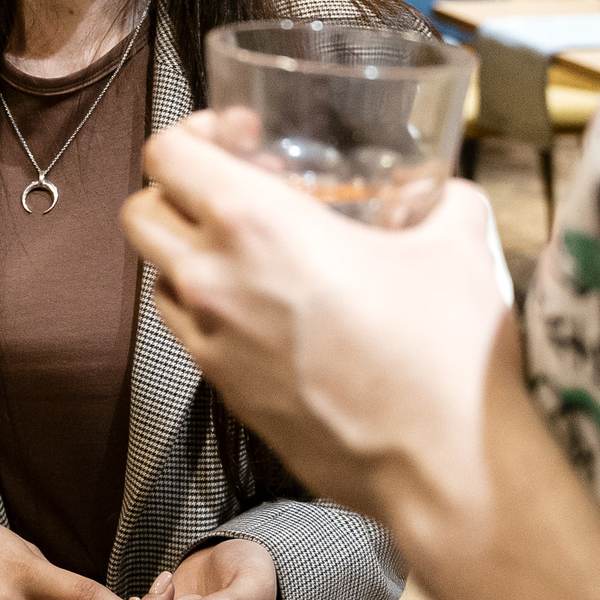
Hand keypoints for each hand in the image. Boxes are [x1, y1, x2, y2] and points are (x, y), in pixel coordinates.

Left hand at [118, 113, 511, 543]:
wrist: (444, 466)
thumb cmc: (446, 356)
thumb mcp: (458, 244)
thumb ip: (443, 201)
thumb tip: (444, 193)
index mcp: (254, 225)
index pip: (165, 154)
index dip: (189, 132)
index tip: (232, 135)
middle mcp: (213, 279)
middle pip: (140, 211)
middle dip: (173, 189)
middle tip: (228, 187)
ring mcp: (211, 341)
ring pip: (158, 275)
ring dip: (188, 253)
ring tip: (249, 250)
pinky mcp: (223, 390)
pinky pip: (190, 332)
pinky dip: (210, 309)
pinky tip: (267, 309)